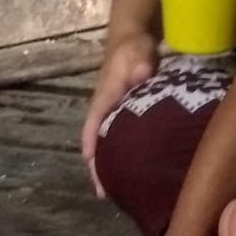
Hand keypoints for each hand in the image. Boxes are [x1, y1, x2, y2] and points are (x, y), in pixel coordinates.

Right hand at [80, 32, 158, 195]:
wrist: (133, 39)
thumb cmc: (132, 47)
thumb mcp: (136, 50)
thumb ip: (139, 62)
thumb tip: (141, 76)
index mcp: (104, 99)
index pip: (93, 129)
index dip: (94, 153)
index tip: (97, 179)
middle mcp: (105, 111)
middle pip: (98, 144)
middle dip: (100, 169)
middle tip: (108, 195)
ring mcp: (115, 114)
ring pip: (110, 145)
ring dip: (111, 166)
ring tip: (122, 192)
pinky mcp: (127, 115)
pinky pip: (122, 139)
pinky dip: (126, 156)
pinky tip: (139, 172)